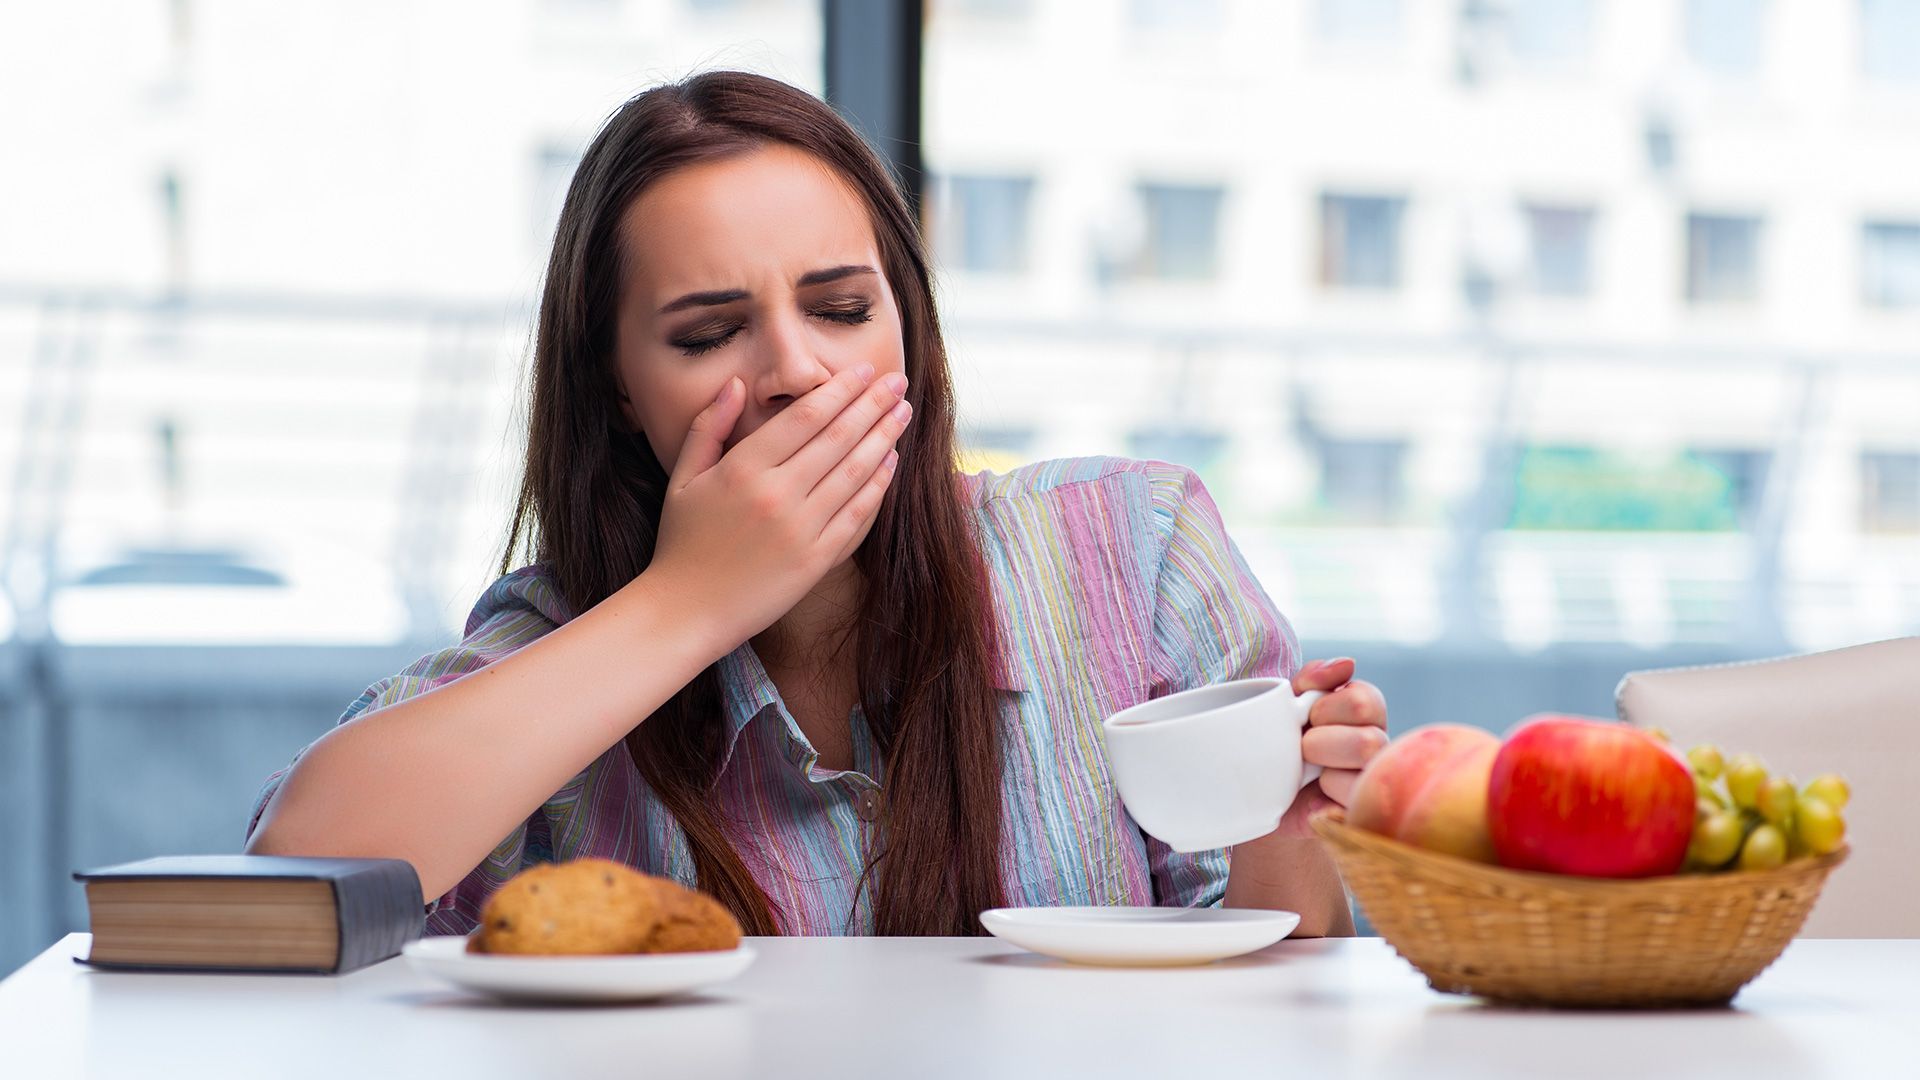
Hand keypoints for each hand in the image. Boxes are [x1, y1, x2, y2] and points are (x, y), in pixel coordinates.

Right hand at [645, 364, 910, 645]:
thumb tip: (737, 383)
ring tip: (903, 414)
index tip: (864, 372)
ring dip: (884, 438)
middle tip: (898, 382)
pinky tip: (891, 462)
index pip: (805, 416)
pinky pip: (857, 516)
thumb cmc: (681, 543)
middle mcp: (776, 495)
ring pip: (854, 472)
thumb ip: (709, 426)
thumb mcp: (684, 478)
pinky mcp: (816, 561)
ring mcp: (800, 529)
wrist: (686, 611)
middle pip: (838, 437)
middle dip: (873, 405)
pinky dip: (877, 486)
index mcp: (743, 469)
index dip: (840, 390)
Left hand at [1269, 658, 1388, 838]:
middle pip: (1368, 741)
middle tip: (1303, 750)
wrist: (1260, 801)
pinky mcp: (1363, 819)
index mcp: (1365, 716)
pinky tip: (1316, 800)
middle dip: (1322, 742)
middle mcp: (1379, 749)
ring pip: (1365, 778)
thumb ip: (1314, 679)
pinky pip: (1357, 809)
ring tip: (1308, 776)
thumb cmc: (1278, 746)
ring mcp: (1375, 786)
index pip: (1365, 701)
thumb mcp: (1287, 705)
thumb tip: (1347, 664)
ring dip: (1325, 774)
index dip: (1327, 708)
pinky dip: (1328, 803)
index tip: (1306, 718)